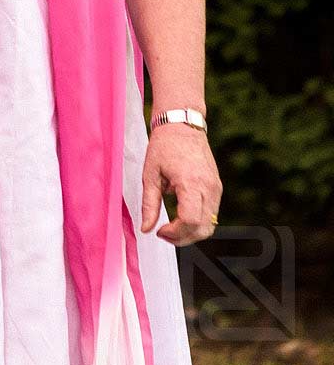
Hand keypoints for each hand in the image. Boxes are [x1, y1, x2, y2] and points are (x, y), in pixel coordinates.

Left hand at [141, 122, 222, 244]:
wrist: (183, 126)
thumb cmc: (163, 147)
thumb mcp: (149, 174)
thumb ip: (149, 204)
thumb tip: (146, 229)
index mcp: (191, 182)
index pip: (190, 220)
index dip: (174, 232)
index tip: (159, 231)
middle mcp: (209, 188)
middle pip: (203, 228)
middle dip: (182, 238)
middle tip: (162, 234)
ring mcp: (216, 189)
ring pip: (210, 225)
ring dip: (191, 233)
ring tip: (170, 229)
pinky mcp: (217, 188)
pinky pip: (211, 214)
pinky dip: (197, 222)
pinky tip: (180, 218)